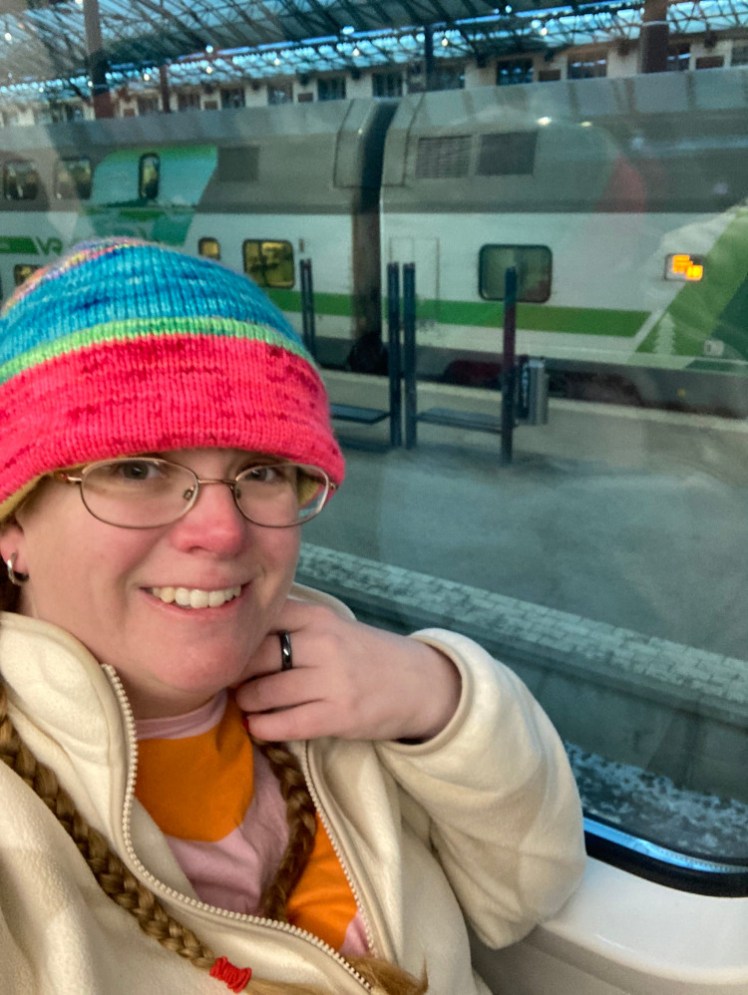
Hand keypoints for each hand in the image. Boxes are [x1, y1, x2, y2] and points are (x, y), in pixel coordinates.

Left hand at [233, 599, 460, 743]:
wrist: (419, 684)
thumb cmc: (365, 654)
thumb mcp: (332, 626)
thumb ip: (290, 625)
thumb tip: (232, 634)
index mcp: (317, 616)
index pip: (260, 618)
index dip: (233, 637)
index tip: (222, 648)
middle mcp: (324, 643)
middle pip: (255, 655)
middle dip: (234, 672)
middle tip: (226, 681)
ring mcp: (332, 680)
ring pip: (265, 692)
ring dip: (246, 701)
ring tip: (246, 703)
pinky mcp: (339, 715)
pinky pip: (285, 724)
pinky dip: (263, 727)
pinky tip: (259, 726)